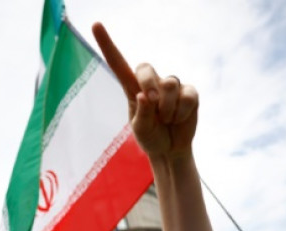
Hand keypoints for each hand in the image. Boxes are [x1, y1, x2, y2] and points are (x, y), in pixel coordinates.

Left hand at [92, 23, 198, 161]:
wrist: (171, 149)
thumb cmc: (151, 137)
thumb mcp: (141, 130)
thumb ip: (142, 114)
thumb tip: (145, 96)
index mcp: (132, 88)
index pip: (118, 63)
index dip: (107, 44)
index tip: (95, 25)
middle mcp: (152, 82)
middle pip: (145, 68)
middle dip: (148, 85)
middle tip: (153, 105)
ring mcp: (172, 86)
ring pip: (169, 84)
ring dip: (167, 109)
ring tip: (167, 120)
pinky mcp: (189, 93)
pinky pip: (187, 96)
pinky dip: (182, 113)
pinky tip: (179, 119)